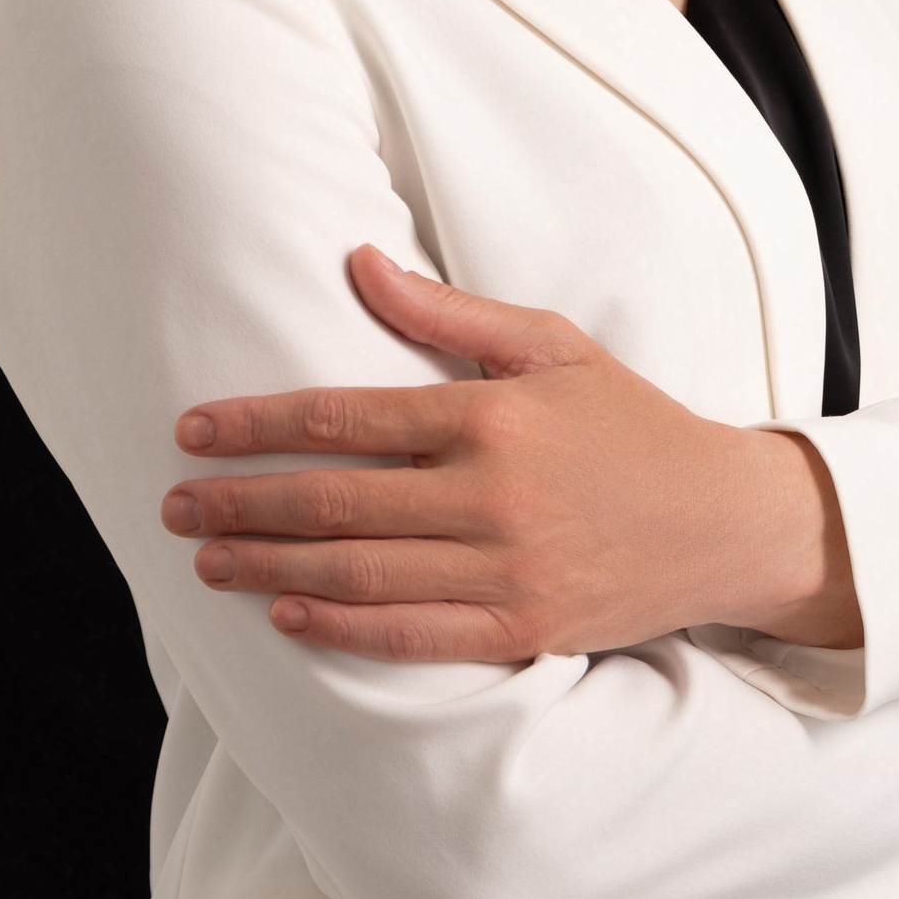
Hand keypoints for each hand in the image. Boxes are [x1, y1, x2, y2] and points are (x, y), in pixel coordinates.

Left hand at [160, 246, 862, 662]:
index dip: (256, 425)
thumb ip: (448, 314)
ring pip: (358, 572)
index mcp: (491, 415)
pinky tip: (288, 615)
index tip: (193, 431)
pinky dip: (342, 628)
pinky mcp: (523, 631)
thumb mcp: (551, 346)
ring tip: (208, 561)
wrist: (724, 522)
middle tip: (174, 505)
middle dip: (240, 504)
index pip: (343, 418)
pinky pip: (411, 635)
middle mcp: (491, 494)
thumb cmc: (631, 423)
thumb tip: (359, 262)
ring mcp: (506, 570)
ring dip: (269, 568)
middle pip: (332, 502)